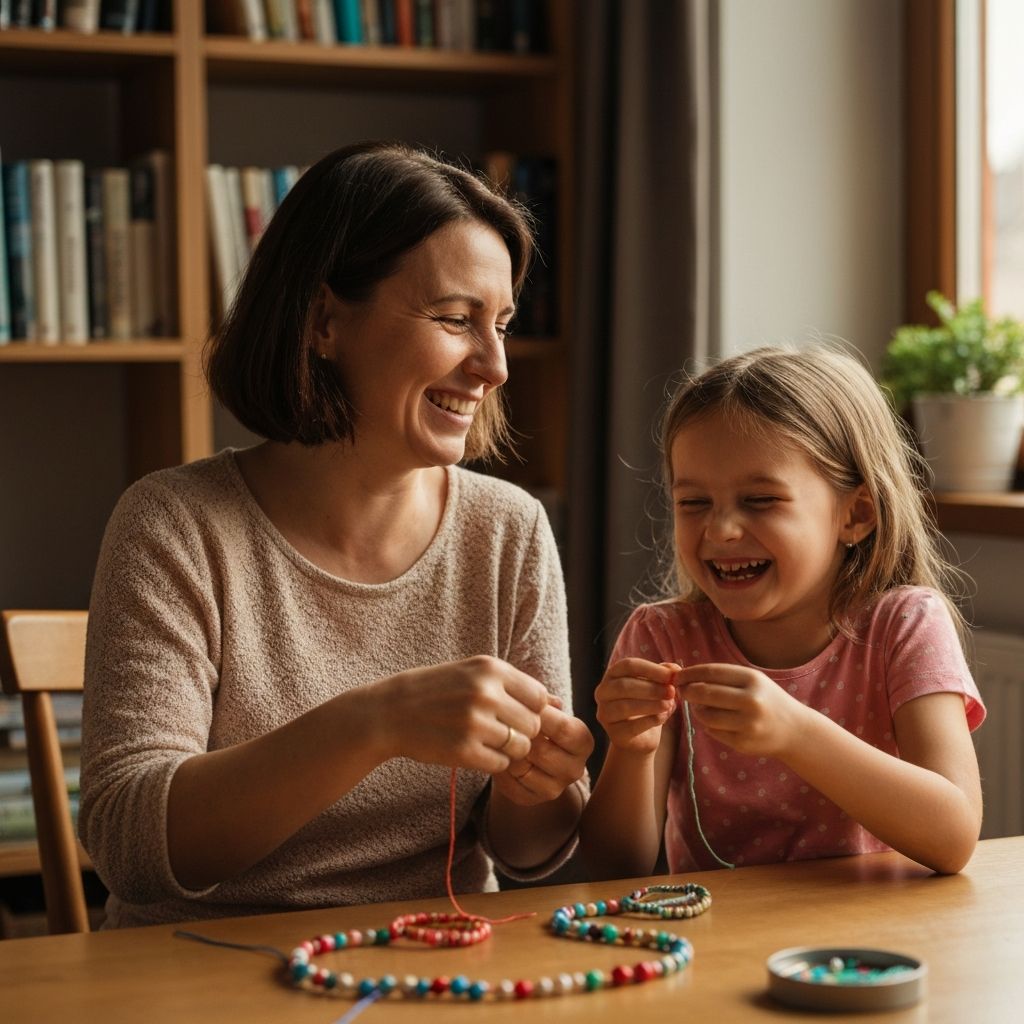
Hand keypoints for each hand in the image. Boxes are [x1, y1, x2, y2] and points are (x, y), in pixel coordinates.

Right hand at [375, 655, 548, 771]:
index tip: (514, 715)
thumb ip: (516, 686)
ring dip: (509, 749)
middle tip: (498, 731)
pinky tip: (474, 752)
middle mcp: (486, 693)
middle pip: (533, 724)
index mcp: (491, 669)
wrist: (390, 712)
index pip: (539, 697)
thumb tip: (559, 702)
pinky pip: (501, 764)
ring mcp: (475, 723)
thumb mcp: (474, 674)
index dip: (532, 710)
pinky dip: (493, 762)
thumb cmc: (437, 690)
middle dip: (521, 732)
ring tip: (486, 741)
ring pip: (520, 746)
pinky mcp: (464, 751)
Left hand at [493, 699, 594, 805]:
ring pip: (523, 768)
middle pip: (541, 751)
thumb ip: (544, 702)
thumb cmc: (539, 722)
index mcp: (583, 742)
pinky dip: (500, 768)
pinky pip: (510, 784)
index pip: (562, 727)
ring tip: (502, 738)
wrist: (530, 752)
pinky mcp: (531, 799)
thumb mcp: (545, 709)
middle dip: (520, 735)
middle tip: (505, 722)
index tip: (519, 703)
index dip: (537, 714)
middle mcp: (575, 769)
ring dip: (508, 751)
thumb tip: (542, 700)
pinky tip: (499, 755)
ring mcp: (555, 788)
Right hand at [594, 658, 677, 755]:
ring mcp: (605, 713)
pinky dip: (651, 720)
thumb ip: (664, 676)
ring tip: (668, 705)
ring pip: (625, 706)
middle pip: (623, 685)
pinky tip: (663, 717)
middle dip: (651, 688)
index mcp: (613, 674)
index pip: (628, 665)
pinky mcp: (614, 733)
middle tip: (671, 691)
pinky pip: (632, 726)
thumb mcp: (657, 686)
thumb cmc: (648, 706)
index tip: (671, 675)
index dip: (650, 669)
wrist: (642, 738)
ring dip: (651, 704)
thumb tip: (674, 669)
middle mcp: (603, 692)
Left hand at [676, 663, 809, 756]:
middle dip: (688, 691)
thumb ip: (723, 677)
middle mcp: (751, 701)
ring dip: (697, 710)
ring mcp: (747, 724)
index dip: (690, 673)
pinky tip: (716, 721)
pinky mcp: (743, 743)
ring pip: (706, 715)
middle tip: (683, 692)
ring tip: (700, 707)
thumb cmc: (766, 699)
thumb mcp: (752, 681)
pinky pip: (713, 731)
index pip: (711, 672)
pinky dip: (709, 725)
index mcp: (752, 679)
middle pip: (704, 693)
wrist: (795, 730)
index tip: (678, 676)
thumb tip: (686, 677)